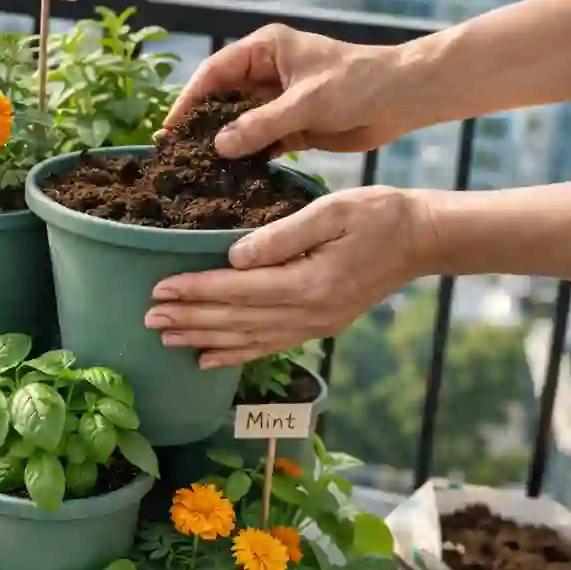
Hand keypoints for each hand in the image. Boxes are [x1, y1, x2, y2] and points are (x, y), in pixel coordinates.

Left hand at [142, 186, 438, 367]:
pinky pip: (269, 347)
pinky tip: (207, 359)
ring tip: (166, 339)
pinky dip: (235, 355)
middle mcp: (309, 314)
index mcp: (309, 283)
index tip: (160, 289)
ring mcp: (314, 326)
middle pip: (236, 321)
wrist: (422, 240)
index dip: (196, 290)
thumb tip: (234, 256)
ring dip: (203, 339)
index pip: (238, 290)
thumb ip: (282, 235)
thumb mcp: (332, 210)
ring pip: (247, 339)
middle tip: (148, 319)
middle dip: (189, 319)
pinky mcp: (319, 328)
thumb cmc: (379, 215)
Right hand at [163, 24, 421, 157]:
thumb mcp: (307, 102)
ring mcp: (276, 101)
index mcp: (265, 49)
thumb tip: (218, 146)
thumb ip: (262, 124)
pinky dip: (244, 159)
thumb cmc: (359, 84)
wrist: (402, 99)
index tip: (170, 129)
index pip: (214, 72)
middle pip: (220, 100)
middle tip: (174, 155)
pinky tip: (228, 179)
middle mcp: (265, 73)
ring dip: (220, 146)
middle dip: (199, 126)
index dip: (189, 100)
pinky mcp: (289, 127)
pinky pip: (257, 144)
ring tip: (194, 172)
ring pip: (236, 125)